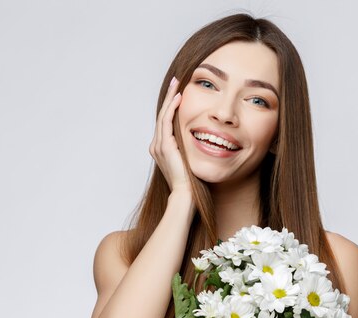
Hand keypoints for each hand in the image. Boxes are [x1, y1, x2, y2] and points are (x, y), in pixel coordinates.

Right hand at [150, 77, 190, 193]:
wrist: (186, 195)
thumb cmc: (191, 182)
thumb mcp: (190, 161)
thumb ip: (190, 149)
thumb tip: (200, 142)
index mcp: (162, 148)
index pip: (166, 122)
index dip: (171, 106)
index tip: (179, 93)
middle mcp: (157, 146)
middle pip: (162, 115)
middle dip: (169, 97)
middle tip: (175, 81)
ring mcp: (158, 146)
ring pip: (163, 115)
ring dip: (170, 99)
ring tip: (176, 84)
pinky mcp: (165, 146)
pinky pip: (166, 122)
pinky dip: (172, 109)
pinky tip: (179, 98)